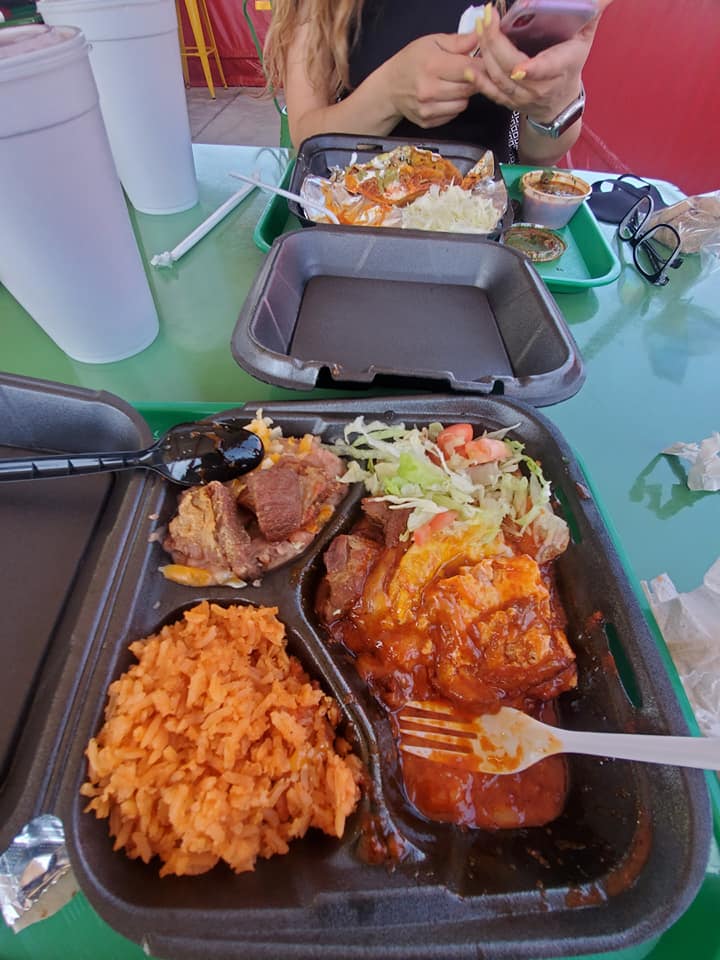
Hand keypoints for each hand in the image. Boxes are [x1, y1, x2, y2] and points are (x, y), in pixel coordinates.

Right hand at [382, 32, 479, 127]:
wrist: (389, 87)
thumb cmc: (411, 61)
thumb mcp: (431, 42)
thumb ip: (457, 42)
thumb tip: (478, 39)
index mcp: (432, 66)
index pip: (469, 69)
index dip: (482, 65)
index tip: (485, 62)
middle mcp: (429, 89)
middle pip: (469, 88)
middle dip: (474, 80)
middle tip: (470, 73)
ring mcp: (427, 108)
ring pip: (463, 104)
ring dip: (464, 94)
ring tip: (454, 84)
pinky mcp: (427, 121)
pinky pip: (453, 115)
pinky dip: (454, 105)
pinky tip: (445, 96)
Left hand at [464, 1, 613, 121]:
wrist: (559, 102)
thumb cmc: (571, 64)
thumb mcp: (585, 37)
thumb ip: (592, 12)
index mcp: (560, 69)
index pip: (546, 69)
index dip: (532, 70)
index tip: (520, 68)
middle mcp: (539, 87)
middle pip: (512, 69)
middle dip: (496, 43)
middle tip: (488, 17)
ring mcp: (521, 97)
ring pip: (498, 78)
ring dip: (485, 52)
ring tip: (479, 26)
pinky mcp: (507, 101)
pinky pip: (490, 92)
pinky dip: (478, 79)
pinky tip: (468, 64)